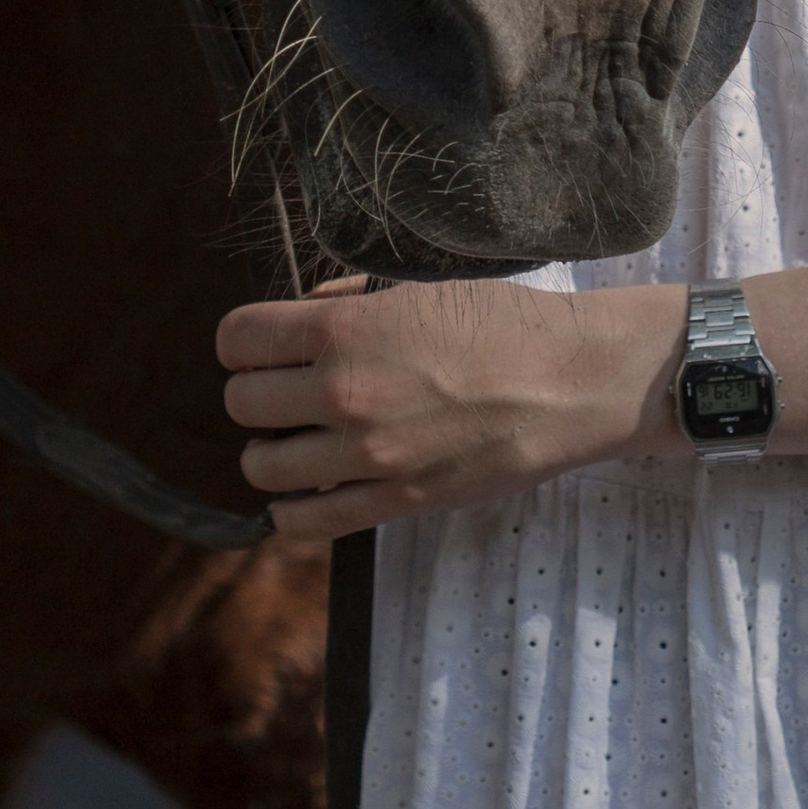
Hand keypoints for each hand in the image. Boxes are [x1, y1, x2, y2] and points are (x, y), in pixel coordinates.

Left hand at [218, 277, 682, 540]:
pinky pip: (304, 521)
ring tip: (304, 438)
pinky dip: (291, 507)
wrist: (570, 378)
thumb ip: (348, 301)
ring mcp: (365, 455)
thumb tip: (300, 316)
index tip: (265, 345)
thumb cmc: (501, 321)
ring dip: (272, 449)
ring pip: (261, 464)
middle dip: (259, 392)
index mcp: (344, 328)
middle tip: (292, 390)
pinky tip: (309, 488)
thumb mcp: (418, 287)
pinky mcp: (393, 501)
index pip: (237, 339)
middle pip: (241, 402)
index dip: (246, 341)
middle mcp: (342, 391)